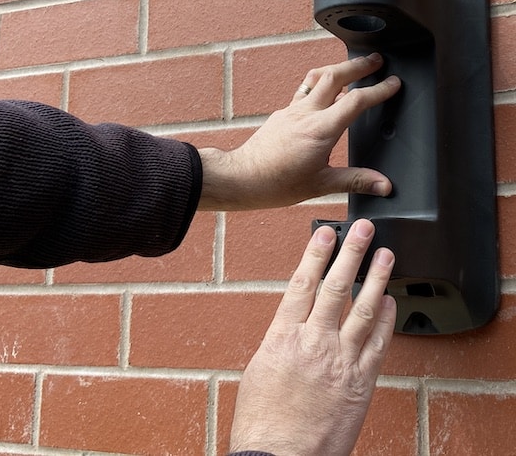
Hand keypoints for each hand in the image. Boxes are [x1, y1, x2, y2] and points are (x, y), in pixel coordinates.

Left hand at [198, 54, 400, 209]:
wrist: (242, 178)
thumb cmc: (276, 183)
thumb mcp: (321, 185)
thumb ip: (355, 181)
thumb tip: (383, 185)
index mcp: (320, 129)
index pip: (356, 100)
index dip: (379, 89)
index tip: (393, 84)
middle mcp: (305, 113)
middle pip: (335, 75)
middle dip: (358, 65)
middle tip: (376, 60)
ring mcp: (291, 111)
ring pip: (316, 78)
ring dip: (336, 69)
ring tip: (351, 67)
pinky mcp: (281, 114)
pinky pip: (303, 91)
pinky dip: (319, 85)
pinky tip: (324, 93)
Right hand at [229, 219, 396, 455]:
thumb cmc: (263, 419)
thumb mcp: (259, 369)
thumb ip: (281, 340)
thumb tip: (294, 324)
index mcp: (283, 337)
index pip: (302, 284)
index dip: (315, 255)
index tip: (325, 234)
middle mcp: (314, 343)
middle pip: (336, 288)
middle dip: (351, 253)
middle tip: (362, 229)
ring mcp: (340, 361)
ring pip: (362, 310)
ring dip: (376, 278)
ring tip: (385, 254)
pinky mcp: (360, 383)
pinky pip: (377, 344)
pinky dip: (385, 320)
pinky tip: (390, 301)